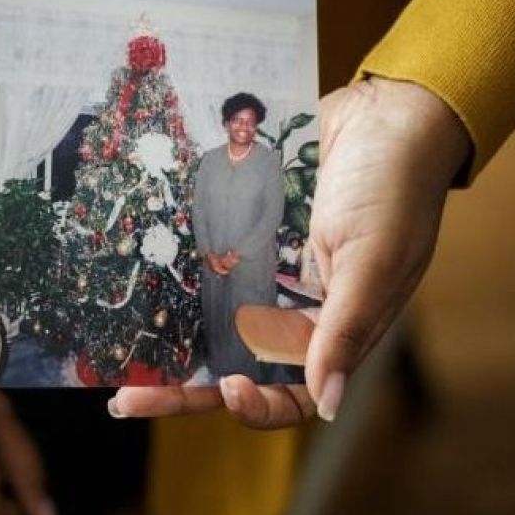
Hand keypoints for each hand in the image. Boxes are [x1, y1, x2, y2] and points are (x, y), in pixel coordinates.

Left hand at [111, 77, 468, 427]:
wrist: (382, 110)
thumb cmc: (394, 186)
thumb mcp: (375, 260)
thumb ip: (346, 329)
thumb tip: (326, 404)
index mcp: (337, 330)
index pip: (292, 393)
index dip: (258, 404)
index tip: (227, 387)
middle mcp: (297, 311)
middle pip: (236, 366)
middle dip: (186, 390)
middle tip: (129, 399)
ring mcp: (269, 274)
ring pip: (214, 324)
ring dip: (171, 342)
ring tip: (119, 358)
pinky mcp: (248, 238)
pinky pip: (209, 269)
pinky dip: (179, 284)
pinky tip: (139, 291)